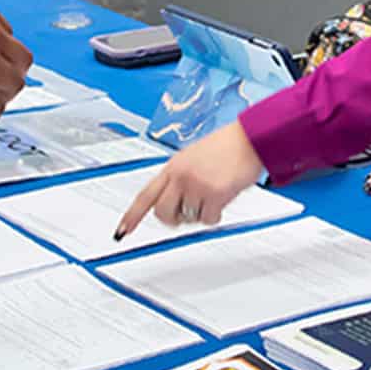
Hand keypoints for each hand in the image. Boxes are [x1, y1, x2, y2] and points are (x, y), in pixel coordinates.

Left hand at [115, 121, 261, 239]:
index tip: (122, 231)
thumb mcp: (193, 158)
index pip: (146, 195)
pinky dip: (215, 215)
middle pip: (163, 213)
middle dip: (174, 218)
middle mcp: (180, 176)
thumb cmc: (226, 146)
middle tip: (188, 212)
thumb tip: (175, 205)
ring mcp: (195, 185)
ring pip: (188, 218)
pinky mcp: (213, 194)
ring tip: (213, 193)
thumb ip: (180, 178)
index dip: (132, 216)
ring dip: (201, 213)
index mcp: (172, 166)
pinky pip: (207, 219)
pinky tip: (222, 197)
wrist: (248, 138)